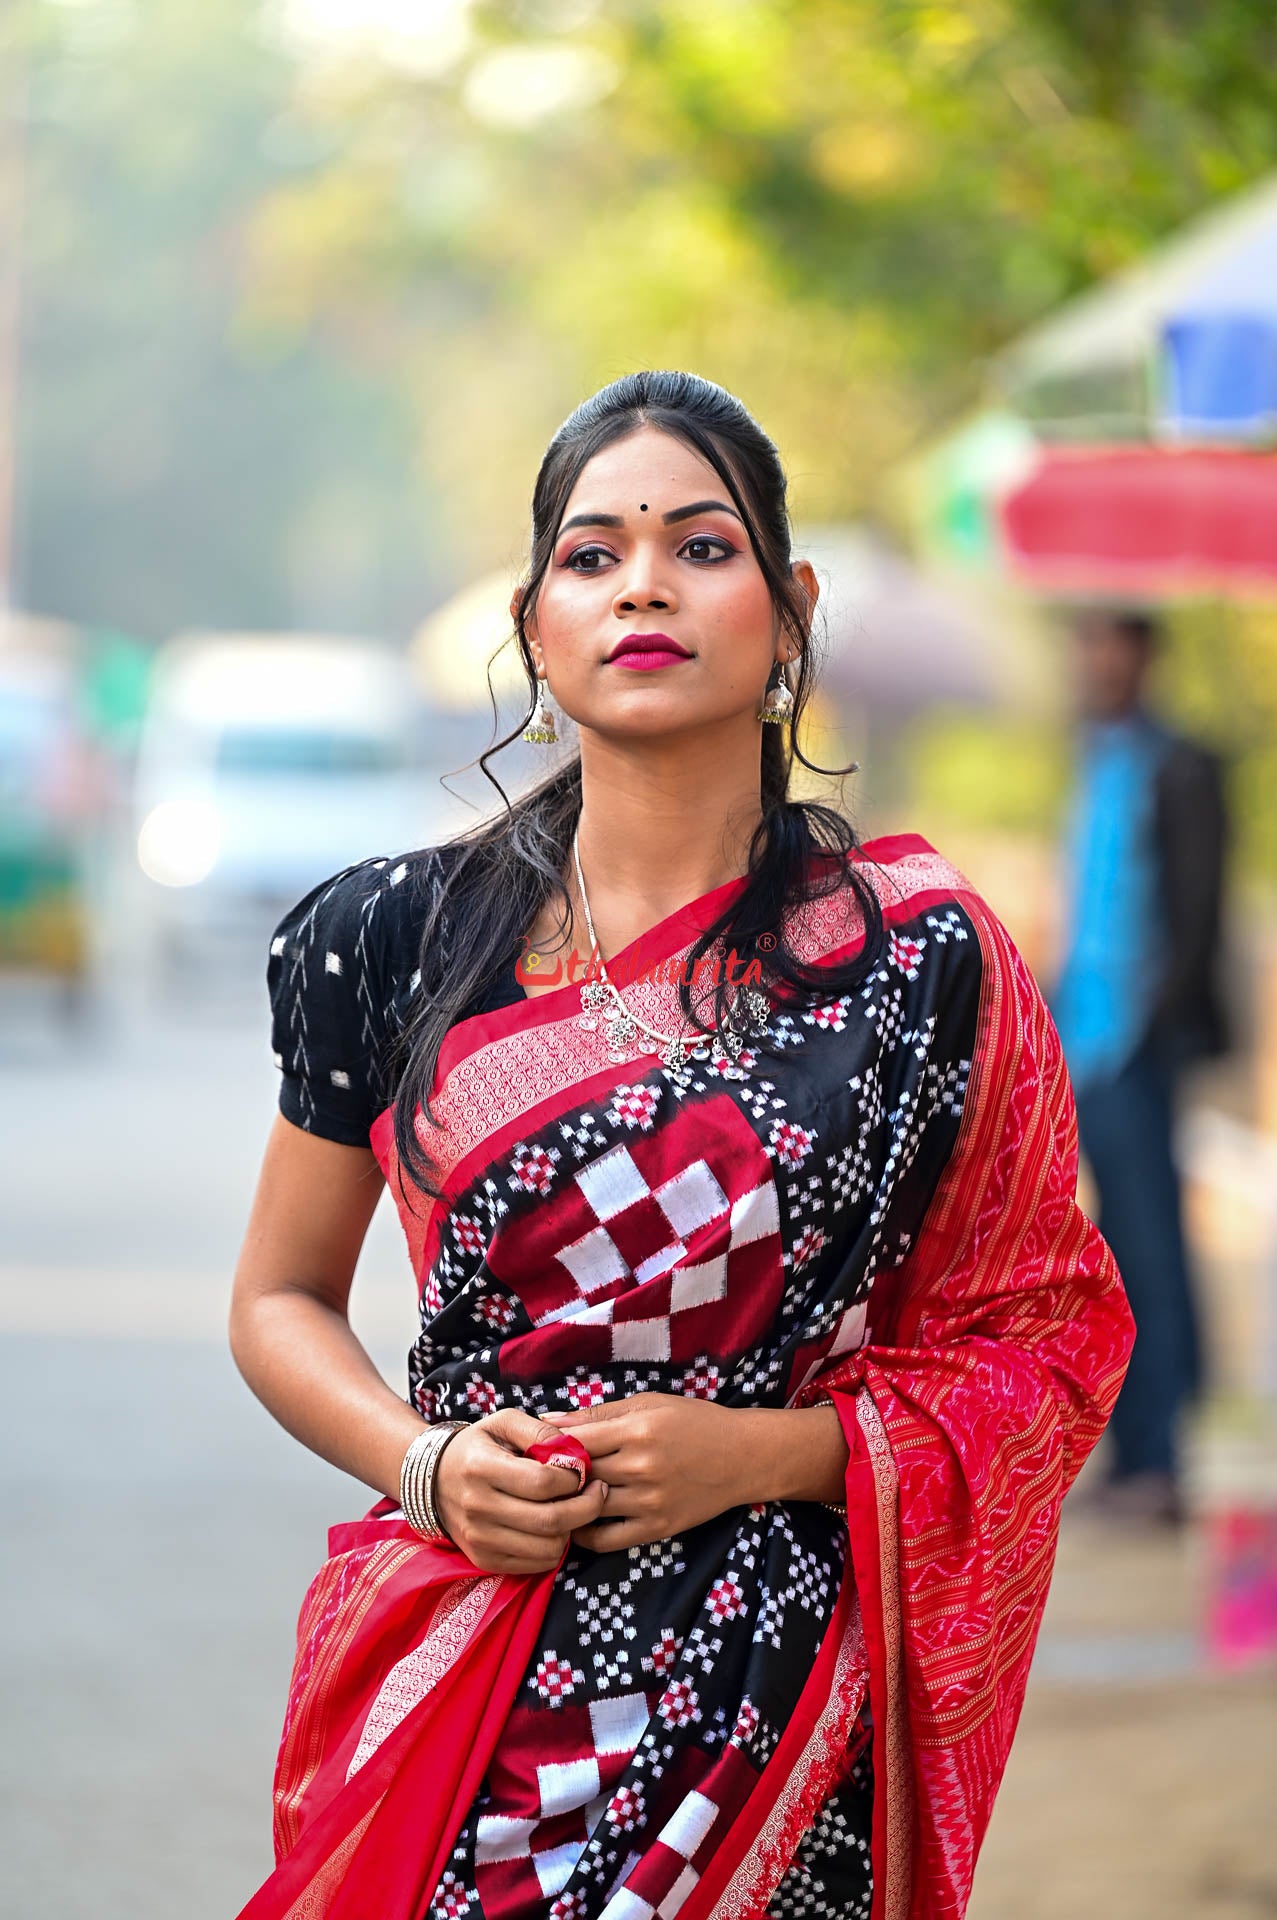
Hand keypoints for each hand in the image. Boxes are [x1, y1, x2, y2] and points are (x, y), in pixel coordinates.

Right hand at [432, 1408, 608, 1573]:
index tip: (584, 1471)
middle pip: (550, 1520)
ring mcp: (479, 1539)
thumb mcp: (503, 1422)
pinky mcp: (484, 1560)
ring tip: (572, 1509)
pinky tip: (552, 1527)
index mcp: (482, 1467)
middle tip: (597, 1492)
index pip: (543, 1483)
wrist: (433, 1480)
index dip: (573, 1479)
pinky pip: (535, 1565)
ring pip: (548, 1548)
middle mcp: (478, 1507)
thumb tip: (572, 1451)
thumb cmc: (477, 1447)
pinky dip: (553, 1549)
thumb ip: (539, 1430)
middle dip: (586, 1507)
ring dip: (571, 1530)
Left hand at [541, 1392, 745, 1550]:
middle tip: (532, 1472)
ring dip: (565, 1502)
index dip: (547, 1443)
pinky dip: (583, 1534)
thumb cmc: (693, 1422)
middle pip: (577, 1474)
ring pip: (587, 1506)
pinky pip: (607, 1539)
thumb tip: (549, 1420)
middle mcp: (642, 1467)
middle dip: (551, 1473)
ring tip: (550, 1495)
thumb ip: (599, 1414)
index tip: (532, 1445)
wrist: (742, 1457)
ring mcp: (649, 1502)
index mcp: (638, 1430)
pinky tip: (575, 1520)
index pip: (575, 1440)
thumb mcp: (648, 1404)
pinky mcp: (657, 1528)